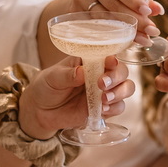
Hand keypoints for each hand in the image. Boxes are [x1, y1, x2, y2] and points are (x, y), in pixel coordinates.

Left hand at [18, 55, 134, 137]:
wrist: (40, 111)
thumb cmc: (46, 86)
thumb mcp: (52, 77)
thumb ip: (67, 74)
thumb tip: (81, 72)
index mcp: (90, 61)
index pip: (109, 55)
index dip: (113, 58)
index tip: (110, 63)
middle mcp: (101, 74)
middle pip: (122, 72)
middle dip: (116, 77)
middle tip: (102, 84)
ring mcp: (104, 92)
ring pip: (126, 88)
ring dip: (120, 93)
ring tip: (104, 99)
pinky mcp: (104, 109)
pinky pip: (119, 107)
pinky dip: (114, 108)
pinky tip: (102, 109)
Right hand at [66, 0, 161, 43]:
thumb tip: (158, 10)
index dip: (133, 0)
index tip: (148, 12)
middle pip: (111, 3)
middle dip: (134, 19)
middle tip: (151, 30)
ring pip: (102, 16)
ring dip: (125, 30)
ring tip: (143, 39)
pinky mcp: (75, 8)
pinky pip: (93, 24)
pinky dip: (110, 34)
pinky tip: (124, 41)